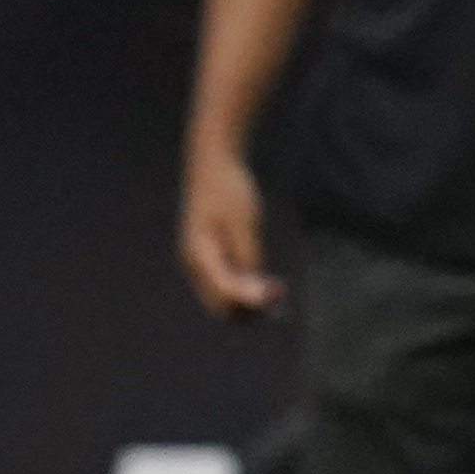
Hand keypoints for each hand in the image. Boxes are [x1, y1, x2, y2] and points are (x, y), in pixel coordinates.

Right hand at [180, 144, 284, 317]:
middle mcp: (194, 264)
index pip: (225, 291)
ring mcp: (198, 262)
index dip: (252, 299)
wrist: (214, 164)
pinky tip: (266, 285)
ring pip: (221, 297)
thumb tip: (258, 287)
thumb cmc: (228, 188)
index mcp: (199, 254)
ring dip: (248, 302)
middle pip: (220, 303)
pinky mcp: (208, 257)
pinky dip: (244, 290)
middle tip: (280, 307)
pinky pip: (224, 284)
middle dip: (249, 309)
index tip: (278, 297)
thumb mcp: (243, 221)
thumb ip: (248, 255)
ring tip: (277, 297)